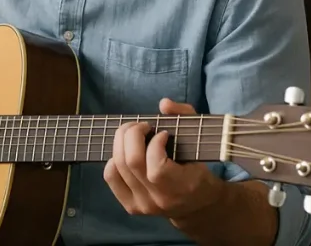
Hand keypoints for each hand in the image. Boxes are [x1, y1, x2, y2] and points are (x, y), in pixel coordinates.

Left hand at [103, 98, 222, 219]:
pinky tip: (125, 152)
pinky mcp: (131, 206)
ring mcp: (143, 205)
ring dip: (121, 142)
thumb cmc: (197, 168)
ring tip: (133, 134)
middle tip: (142, 126)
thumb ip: (185, 116)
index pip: (157, 167)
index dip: (155, 143)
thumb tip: (164, 103)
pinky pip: (111, 177)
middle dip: (132, 134)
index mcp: (182, 187)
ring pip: (118, 166)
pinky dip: (113, 159)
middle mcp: (160, 200)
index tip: (163, 134)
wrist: (197, 205)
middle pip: (132, 162)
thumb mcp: (200, 140)